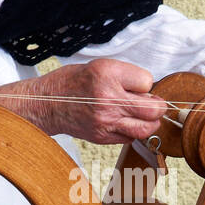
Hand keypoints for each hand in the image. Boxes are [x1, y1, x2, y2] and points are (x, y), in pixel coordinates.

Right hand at [0, 59, 166, 143]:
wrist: (47, 103)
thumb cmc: (73, 82)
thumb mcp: (100, 66)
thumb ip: (125, 76)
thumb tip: (150, 90)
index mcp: (107, 73)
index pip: (148, 81)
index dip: (145, 83)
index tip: (137, 85)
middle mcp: (108, 97)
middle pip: (153, 108)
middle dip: (157, 105)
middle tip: (152, 103)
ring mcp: (105, 120)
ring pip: (147, 128)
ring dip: (150, 122)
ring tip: (142, 116)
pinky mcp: (102, 136)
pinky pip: (131, 138)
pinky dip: (133, 131)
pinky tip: (124, 122)